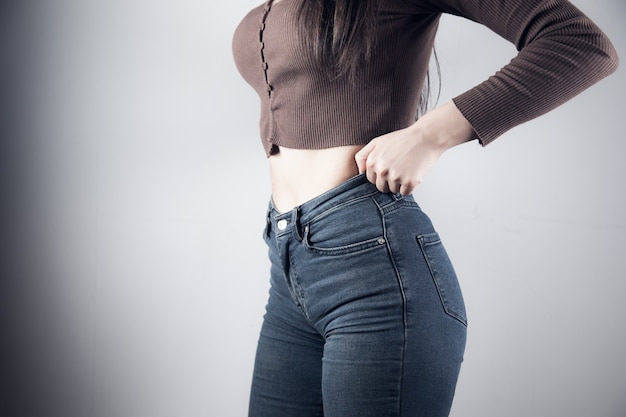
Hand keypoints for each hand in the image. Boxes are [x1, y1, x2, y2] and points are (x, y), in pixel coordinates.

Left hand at [354, 101, 475, 194]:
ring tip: (407, 169)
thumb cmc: (402, 139)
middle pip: (381, 187)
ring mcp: (396, 177)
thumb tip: (359, 172)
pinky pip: (405, 193)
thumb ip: (363, 156)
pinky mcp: (409, 182)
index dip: (381, 175)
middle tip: (400, 168)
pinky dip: (409, 186)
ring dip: (400, 184)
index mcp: (372, 162)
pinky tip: (413, 173)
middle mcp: (382, 170)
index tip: (390, 167)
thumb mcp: (378, 142)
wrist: (426, 137)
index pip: (371, 180)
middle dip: (389, 181)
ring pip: (393, 191)